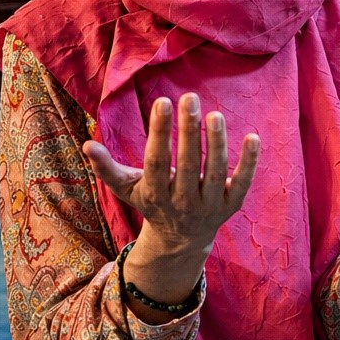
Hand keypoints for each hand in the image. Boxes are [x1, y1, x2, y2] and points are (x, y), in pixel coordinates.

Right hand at [82, 93, 259, 317]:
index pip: (157, 162)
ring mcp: (208, 206)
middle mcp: (182, 202)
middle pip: (188, 165)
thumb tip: (86, 145)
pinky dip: (249, 163)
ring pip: (215, 172)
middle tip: (189, 98)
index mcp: (155, 195)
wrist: (180, 241)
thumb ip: (107, 168)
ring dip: (216, 142)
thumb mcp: (127, 189)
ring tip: (213, 113)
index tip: (162, 102)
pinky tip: (253, 137)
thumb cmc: (152, 202)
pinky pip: (242, 184)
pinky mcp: (230, 206)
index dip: (160, 133)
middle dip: (188, 131)